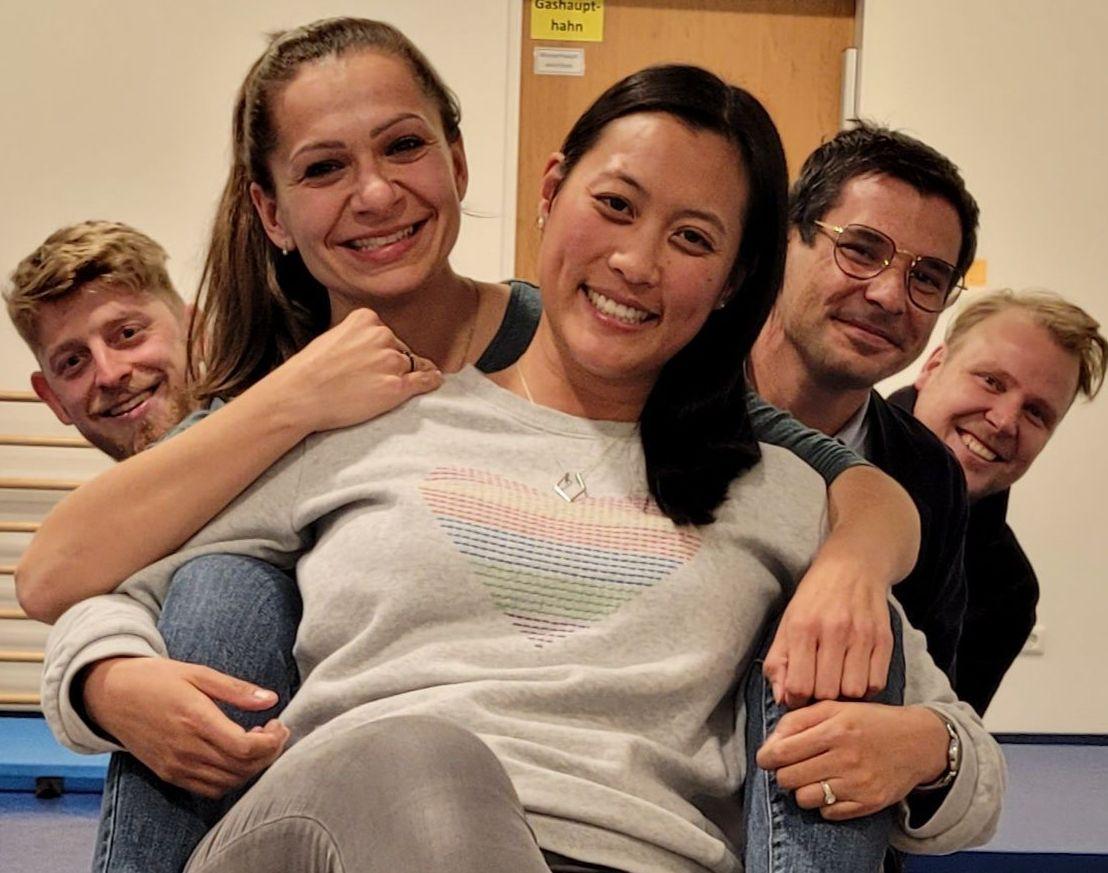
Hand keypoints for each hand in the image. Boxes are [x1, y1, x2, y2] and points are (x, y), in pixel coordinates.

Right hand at [82, 656, 289, 797]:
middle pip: (241, 769)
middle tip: (274, 732)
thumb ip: (236, 689)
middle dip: (268, 754)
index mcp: (195, 719)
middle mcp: (185, 749)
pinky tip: (235, 756)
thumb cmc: (156, 678)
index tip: (278, 725)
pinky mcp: (168, 775)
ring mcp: (175, 766)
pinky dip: (230, 779)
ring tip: (256, 742)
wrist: (110, 696)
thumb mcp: (198, 673)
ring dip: (251, 768)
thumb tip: (271, 699)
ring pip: (228, 783)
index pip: (245, 748)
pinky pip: (208, 789)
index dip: (272, 742)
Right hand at [264, 307, 442, 436]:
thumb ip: (355, 336)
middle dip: (392, 362)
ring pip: (412, 365)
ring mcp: (391, 362)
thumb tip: (369, 346)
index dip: (381, 349)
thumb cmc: (308, 371)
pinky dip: (431, 380)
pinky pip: (424, 380)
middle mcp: (382, 336)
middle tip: (371, 379)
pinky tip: (435, 381)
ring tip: (391, 385)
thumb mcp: (332, 337)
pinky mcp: (397, 387)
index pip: (385, 333)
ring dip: (408, 374)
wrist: (299, 396)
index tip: (372, 360)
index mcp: (366, 319)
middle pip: (399, 349)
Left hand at [756, 701, 949, 820]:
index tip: (767, 758)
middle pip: (788, 778)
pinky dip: (824, 803)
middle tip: (792, 766)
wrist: (918, 742)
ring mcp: (858, 784)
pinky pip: (828, 813)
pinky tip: (833, 788)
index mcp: (834, 729)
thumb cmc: (870, 722)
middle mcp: (846, 758)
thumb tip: (770, 743)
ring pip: (804, 799)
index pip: (781, 752)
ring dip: (802, 790)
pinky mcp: (869, 803)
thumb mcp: (834, 708)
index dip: (766, 757)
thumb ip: (798, 720)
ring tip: (812, 777)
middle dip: (783, 773)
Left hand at [763, 544, 893, 706]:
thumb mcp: (787, 623)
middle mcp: (833, 630)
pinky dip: (865, 687)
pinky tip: (855, 674)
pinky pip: (876, 683)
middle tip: (818, 686)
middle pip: (826, 692)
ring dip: (844, 694)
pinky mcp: (884, 639)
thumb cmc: (814, 598)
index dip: (796, 699)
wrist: (853, 566)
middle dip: (819, 697)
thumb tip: (782, 699)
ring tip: (837, 680)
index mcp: (803, 627)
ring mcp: (862, 635)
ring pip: (853, 691)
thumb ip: (778, 662)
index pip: (799, 685)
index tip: (797, 694)